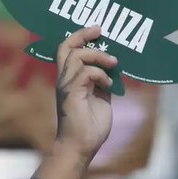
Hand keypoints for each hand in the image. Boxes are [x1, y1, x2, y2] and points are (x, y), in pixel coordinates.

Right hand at [54, 26, 117, 162]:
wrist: (81, 148)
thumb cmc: (90, 127)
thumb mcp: (102, 98)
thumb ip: (103, 82)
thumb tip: (113, 69)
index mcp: (70, 79)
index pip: (68, 49)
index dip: (80, 36)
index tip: (97, 30)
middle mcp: (64, 80)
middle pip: (66, 46)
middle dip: (82, 34)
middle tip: (100, 31)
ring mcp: (66, 86)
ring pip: (76, 56)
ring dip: (97, 56)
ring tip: (113, 63)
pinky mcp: (72, 95)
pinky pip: (84, 73)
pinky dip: (100, 74)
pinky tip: (108, 84)